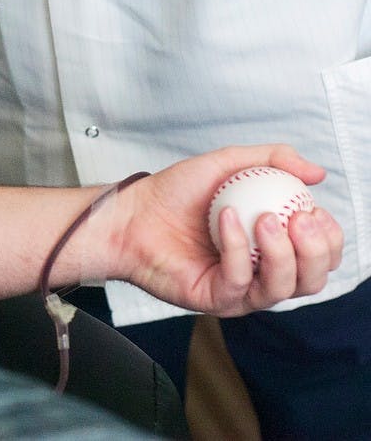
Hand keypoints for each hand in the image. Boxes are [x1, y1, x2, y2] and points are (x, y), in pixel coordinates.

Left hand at [112, 145, 342, 316]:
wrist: (131, 212)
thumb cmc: (174, 193)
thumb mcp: (229, 163)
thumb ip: (274, 159)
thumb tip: (318, 172)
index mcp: (271, 246)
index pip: (321, 256)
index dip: (328, 237)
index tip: (314, 210)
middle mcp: (260, 272)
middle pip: (312, 280)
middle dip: (316, 250)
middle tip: (299, 218)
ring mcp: (238, 289)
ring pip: (283, 288)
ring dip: (282, 252)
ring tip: (265, 218)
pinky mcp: (214, 298)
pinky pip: (239, 281)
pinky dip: (237, 247)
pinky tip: (227, 218)